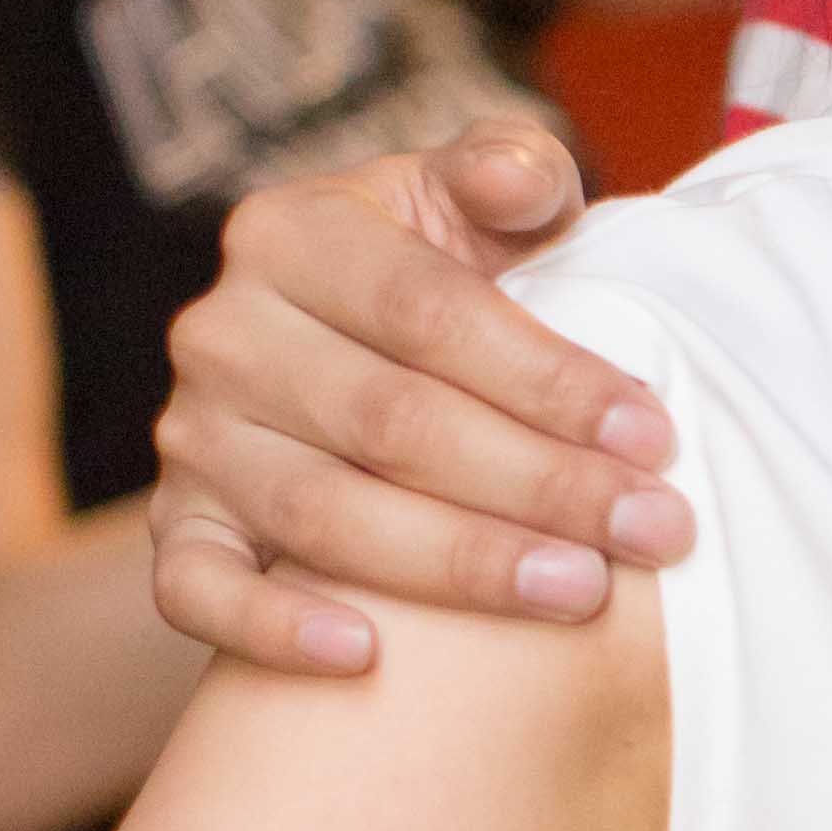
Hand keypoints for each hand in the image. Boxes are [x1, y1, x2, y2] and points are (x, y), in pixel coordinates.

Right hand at [152, 117, 691, 667]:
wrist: (346, 356)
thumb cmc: (440, 279)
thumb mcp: (472, 204)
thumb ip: (509, 173)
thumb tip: (516, 181)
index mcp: (293, 234)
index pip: (428, 313)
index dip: (548, 378)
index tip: (653, 435)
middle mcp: (223, 333)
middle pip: (391, 422)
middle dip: (538, 483)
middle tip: (653, 531)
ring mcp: (192, 437)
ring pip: (322, 514)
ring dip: (458, 564)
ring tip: (580, 592)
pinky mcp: (178, 526)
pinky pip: (197, 590)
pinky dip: (269, 628)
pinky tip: (366, 657)